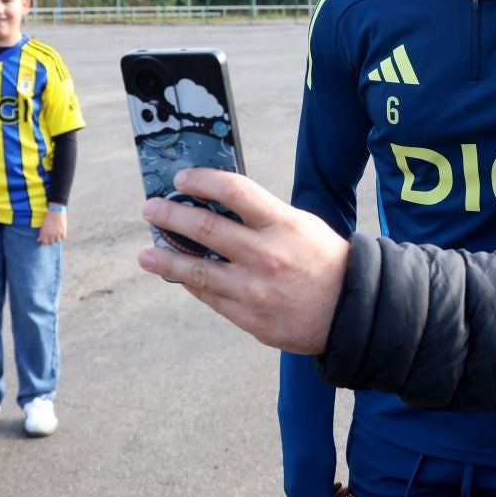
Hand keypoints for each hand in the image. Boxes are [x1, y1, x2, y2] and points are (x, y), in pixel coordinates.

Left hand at [39, 208, 67, 245]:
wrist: (56, 210)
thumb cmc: (48, 217)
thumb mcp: (43, 225)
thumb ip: (41, 233)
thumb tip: (38, 240)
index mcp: (45, 233)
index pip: (44, 243)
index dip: (44, 242)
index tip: (44, 240)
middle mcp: (51, 234)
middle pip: (51, 243)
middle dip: (50, 241)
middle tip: (50, 238)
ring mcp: (58, 233)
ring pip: (57, 241)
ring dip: (56, 239)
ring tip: (55, 235)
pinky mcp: (63, 230)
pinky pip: (63, 238)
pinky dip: (62, 237)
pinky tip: (60, 234)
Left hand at [136, 168, 348, 354]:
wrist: (350, 312)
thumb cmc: (323, 261)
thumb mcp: (300, 226)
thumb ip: (262, 216)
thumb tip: (216, 203)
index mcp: (282, 224)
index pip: (234, 191)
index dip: (202, 180)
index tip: (181, 179)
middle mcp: (265, 254)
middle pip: (205, 227)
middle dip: (170, 215)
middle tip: (150, 209)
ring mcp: (254, 289)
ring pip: (196, 270)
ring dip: (165, 257)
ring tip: (145, 252)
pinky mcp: (249, 317)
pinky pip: (209, 297)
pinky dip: (190, 283)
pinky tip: (177, 275)